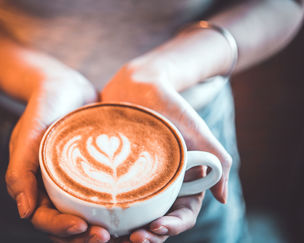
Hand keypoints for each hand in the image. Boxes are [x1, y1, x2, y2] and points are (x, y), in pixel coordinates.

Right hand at [5, 67, 109, 241]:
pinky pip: (105, 196)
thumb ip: (20, 170)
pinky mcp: (97, 174)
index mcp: (36, 186)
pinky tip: (135, 212)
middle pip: (69, 225)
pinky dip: (116, 210)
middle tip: (106, 237)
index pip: (45, 219)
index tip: (81, 227)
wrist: (66, 86)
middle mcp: (56, 189)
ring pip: (89, 216)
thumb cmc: (42, 108)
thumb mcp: (27, 134)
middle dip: (84, 237)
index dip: (60, 229)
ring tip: (123, 234)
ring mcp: (77, 183)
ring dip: (102, 229)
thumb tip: (24, 211)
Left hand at [101, 58, 231, 241]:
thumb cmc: (171, 106)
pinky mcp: (109, 175)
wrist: (139, 85)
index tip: (156, 228)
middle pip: (154, 224)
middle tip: (132, 239)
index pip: (181, 216)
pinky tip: (88, 217)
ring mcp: (133, 183)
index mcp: (181, 185)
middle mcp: (157, 189)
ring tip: (105, 235)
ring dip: (119, 232)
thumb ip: (217, 161)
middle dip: (145, 237)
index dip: (172, 227)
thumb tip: (223, 199)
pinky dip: (98, 213)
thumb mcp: (197, 131)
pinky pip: (103, 199)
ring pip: (128, 218)